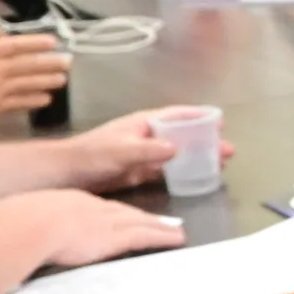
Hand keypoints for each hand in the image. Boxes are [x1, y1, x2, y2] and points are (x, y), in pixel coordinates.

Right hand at [0, 34, 70, 128]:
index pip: (16, 45)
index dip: (37, 42)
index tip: (53, 41)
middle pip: (29, 65)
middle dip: (50, 63)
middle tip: (67, 61)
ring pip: (28, 84)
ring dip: (48, 81)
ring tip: (62, 79)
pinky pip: (18, 104)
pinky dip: (34, 101)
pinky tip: (45, 99)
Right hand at [0, 187, 186, 268]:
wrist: (29, 224)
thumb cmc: (18, 223)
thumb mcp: (25, 216)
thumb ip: (30, 224)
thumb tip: (20, 232)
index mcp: (71, 201)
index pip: (100, 207)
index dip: (116, 212)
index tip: (125, 216)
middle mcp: (94, 208)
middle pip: (126, 212)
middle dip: (144, 217)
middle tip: (163, 220)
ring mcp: (106, 222)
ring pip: (141, 222)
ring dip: (160, 226)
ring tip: (176, 231)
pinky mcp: (114, 238)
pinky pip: (144, 237)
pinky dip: (162, 237)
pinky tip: (176, 238)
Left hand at [63, 108, 232, 191]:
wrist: (66, 174)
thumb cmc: (91, 155)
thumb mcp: (121, 150)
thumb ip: (149, 149)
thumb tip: (177, 148)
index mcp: (143, 124)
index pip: (176, 115)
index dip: (198, 116)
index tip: (219, 120)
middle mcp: (146, 136)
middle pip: (182, 135)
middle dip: (205, 140)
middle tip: (227, 149)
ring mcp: (142, 154)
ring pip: (177, 154)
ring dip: (196, 157)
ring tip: (218, 164)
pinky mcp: (137, 172)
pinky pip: (166, 170)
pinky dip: (181, 172)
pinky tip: (193, 178)